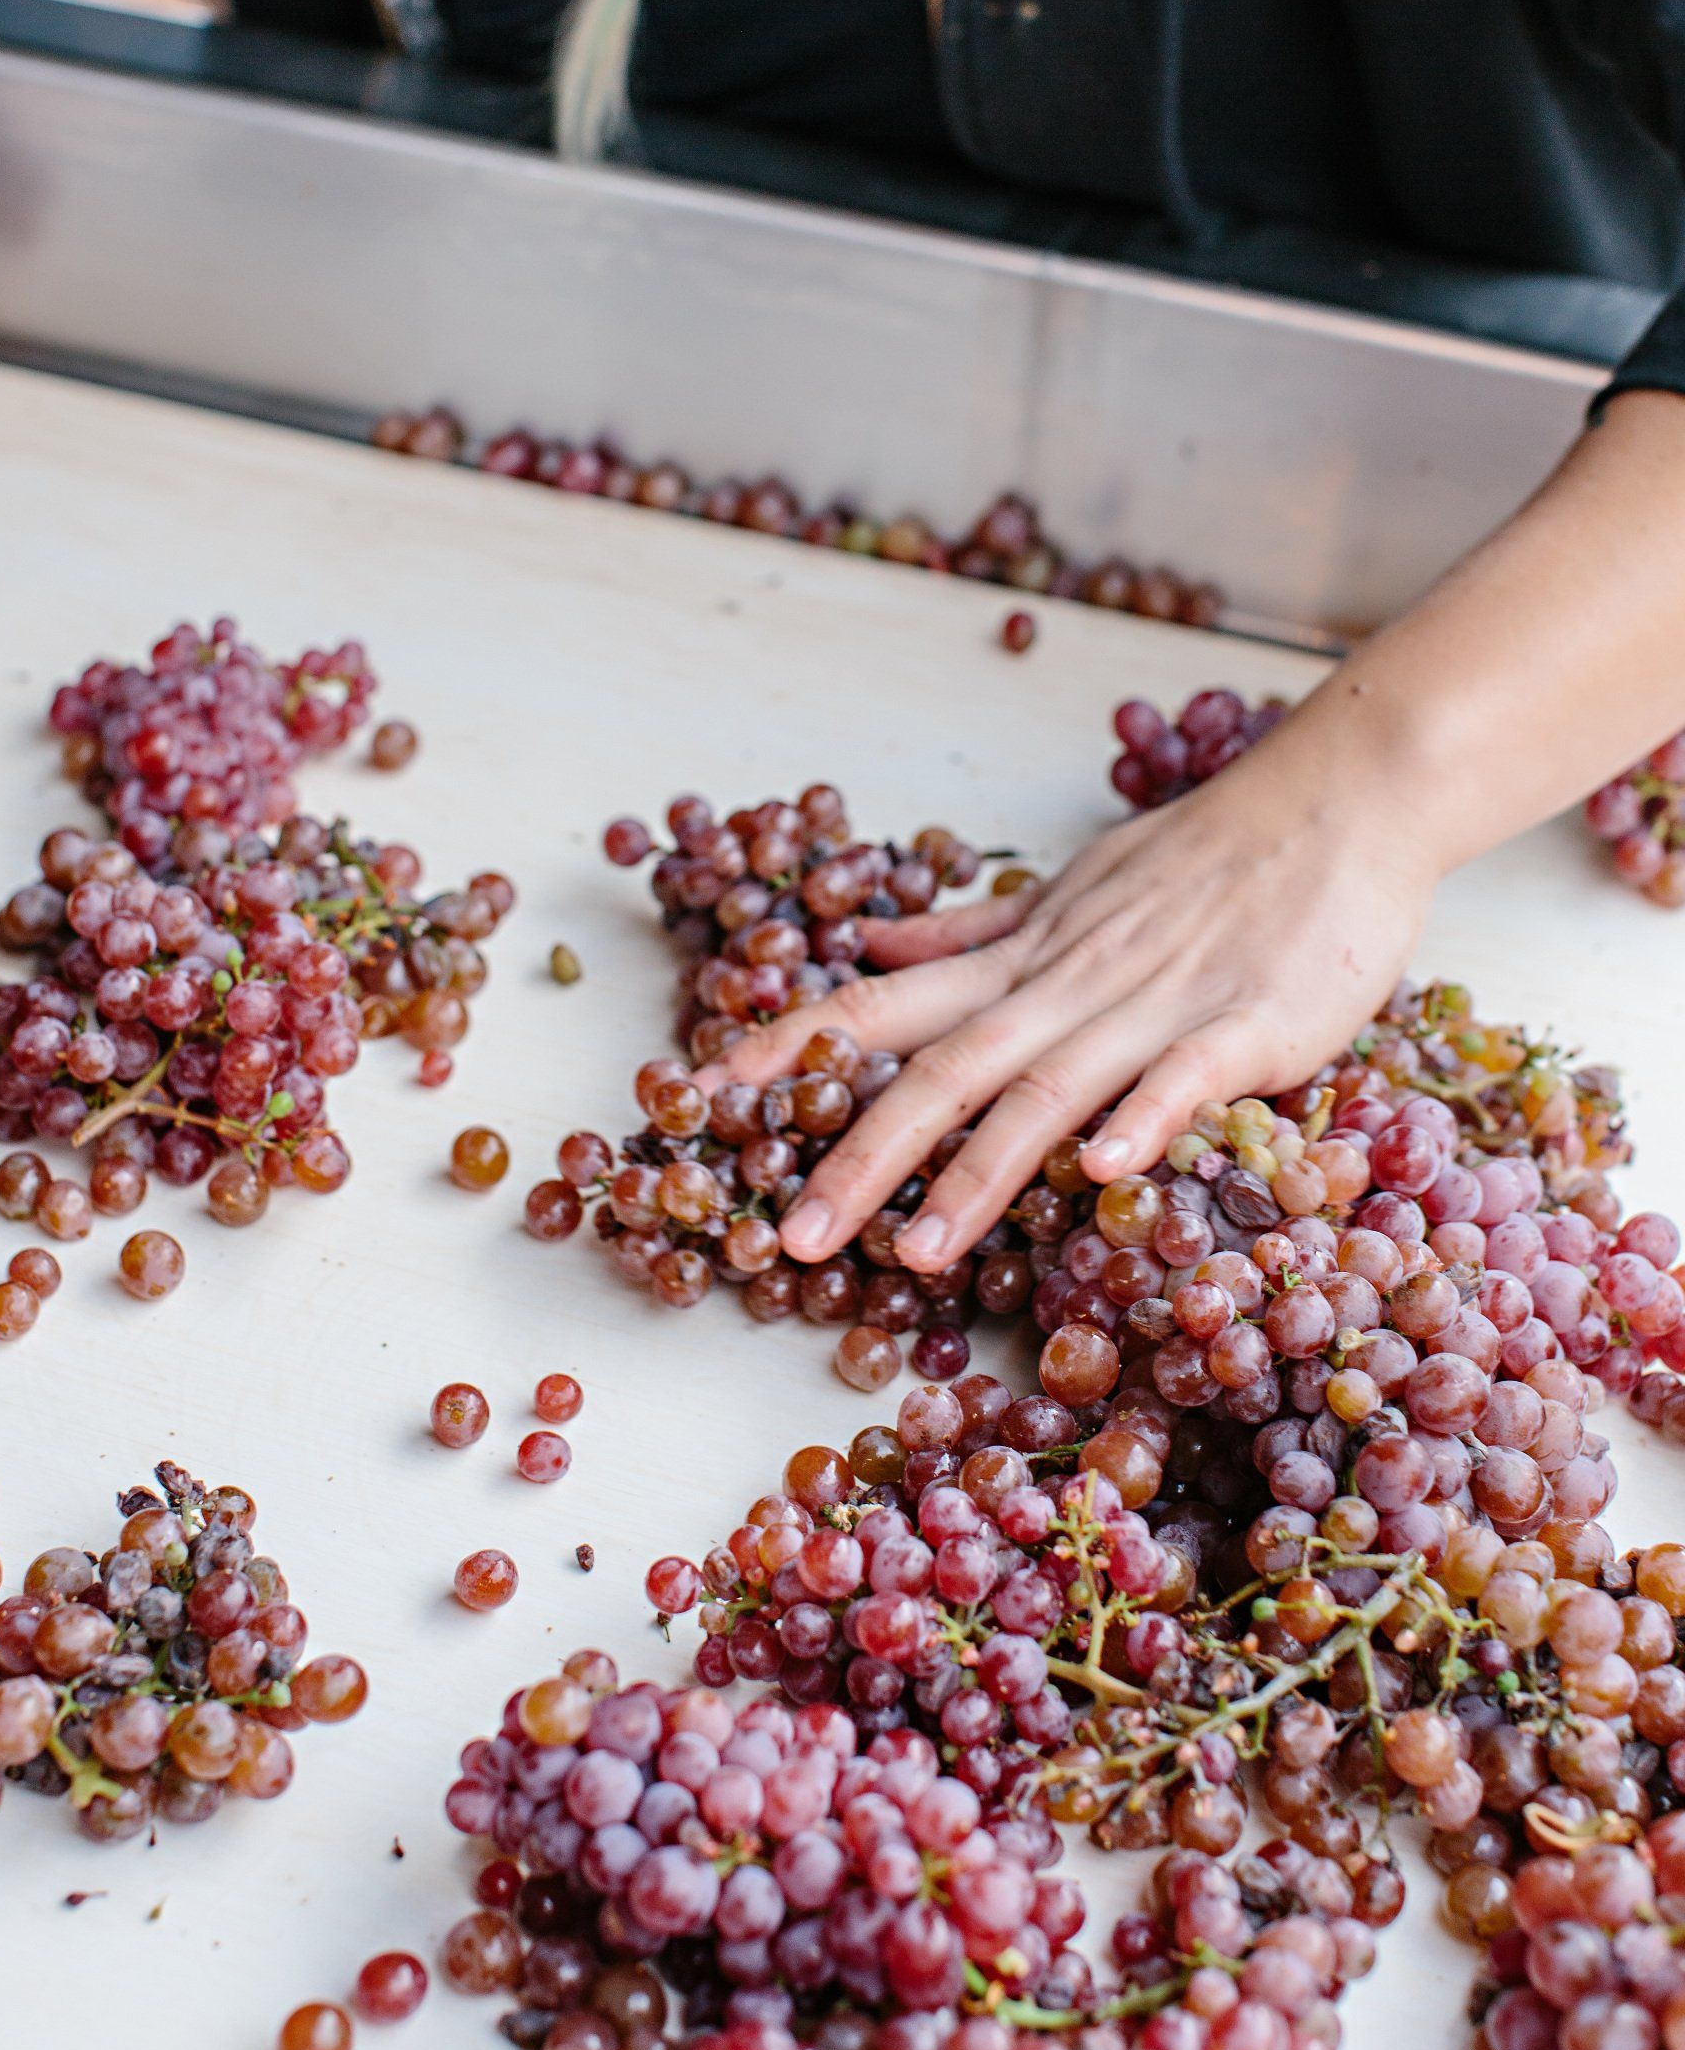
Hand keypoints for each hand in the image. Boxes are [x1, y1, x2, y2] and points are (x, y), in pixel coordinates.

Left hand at [697, 726, 1445, 1273]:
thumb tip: (871, 943)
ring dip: (980, 1171)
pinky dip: (1144, 1117)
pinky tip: (1104, 1168)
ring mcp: (1156, 1004)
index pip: (887, 1001)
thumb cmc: (1206, 856)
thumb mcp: (1069, 889)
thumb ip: (972, 936)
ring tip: (918, 1251)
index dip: (797, 1042)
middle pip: (947, 1071)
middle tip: (795, 1237)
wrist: (1340, 798)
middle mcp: (1068, 984)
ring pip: (1050, 1091)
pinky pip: (1186, 1075)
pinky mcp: (1248, 1024)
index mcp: (1025, 958)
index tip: (709, 1085)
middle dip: (865, 1154)